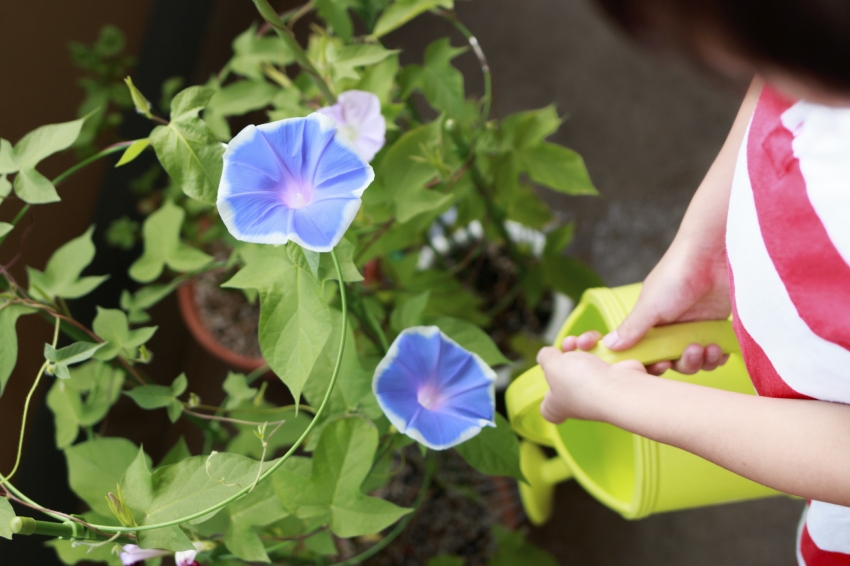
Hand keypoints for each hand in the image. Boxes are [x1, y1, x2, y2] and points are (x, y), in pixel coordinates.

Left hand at [536, 345, 645, 423]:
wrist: (618, 387)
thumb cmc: (582, 384)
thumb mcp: (551, 365)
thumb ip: (545, 357)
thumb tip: (547, 355)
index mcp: (558, 406)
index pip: (549, 411)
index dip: (546, 398)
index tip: (549, 382)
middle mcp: (578, 401)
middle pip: (565, 375)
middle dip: (565, 354)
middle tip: (568, 346)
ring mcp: (597, 388)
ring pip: (584, 361)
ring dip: (582, 345)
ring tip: (584, 342)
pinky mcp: (613, 377)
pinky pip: (603, 356)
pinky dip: (600, 347)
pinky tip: (599, 343)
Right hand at [602, 235, 731, 374]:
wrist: (713, 256)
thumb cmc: (676, 275)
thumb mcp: (649, 305)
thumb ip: (631, 328)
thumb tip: (608, 346)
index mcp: (650, 323)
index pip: (646, 353)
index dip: (652, 364)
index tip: (660, 365)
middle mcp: (671, 327)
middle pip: (673, 361)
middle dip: (682, 363)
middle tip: (690, 352)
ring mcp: (694, 327)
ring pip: (695, 360)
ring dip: (701, 361)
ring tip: (706, 348)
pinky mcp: (716, 326)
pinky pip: (715, 354)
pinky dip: (717, 356)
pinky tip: (718, 347)